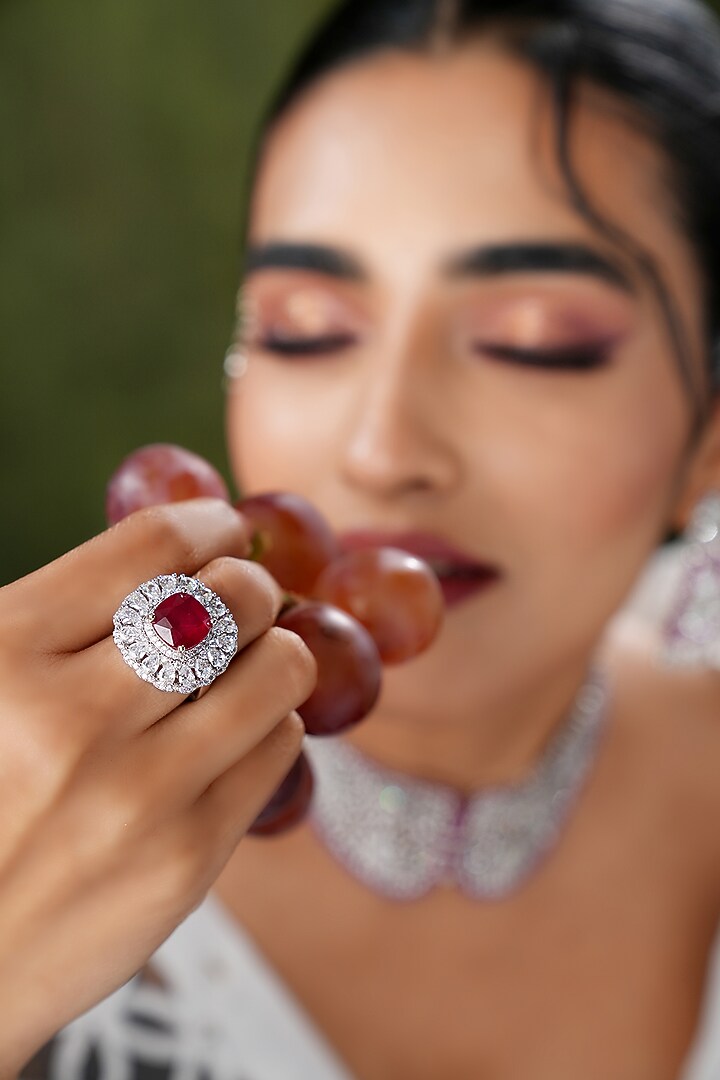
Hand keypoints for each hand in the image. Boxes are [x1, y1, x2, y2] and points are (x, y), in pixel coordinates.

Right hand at [0, 499, 315, 1072]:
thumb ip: (59, 619)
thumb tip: (177, 552)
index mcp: (3, 652)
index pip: (150, 548)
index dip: (205, 523)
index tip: (221, 527)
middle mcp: (70, 719)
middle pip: (228, 599)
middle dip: (250, 586)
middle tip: (243, 598)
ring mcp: (137, 794)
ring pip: (275, 669)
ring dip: (277, 652)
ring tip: (254, 663)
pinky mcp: (188, 859)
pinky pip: (279, 749)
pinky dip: (274, 725)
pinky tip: (239, 734)